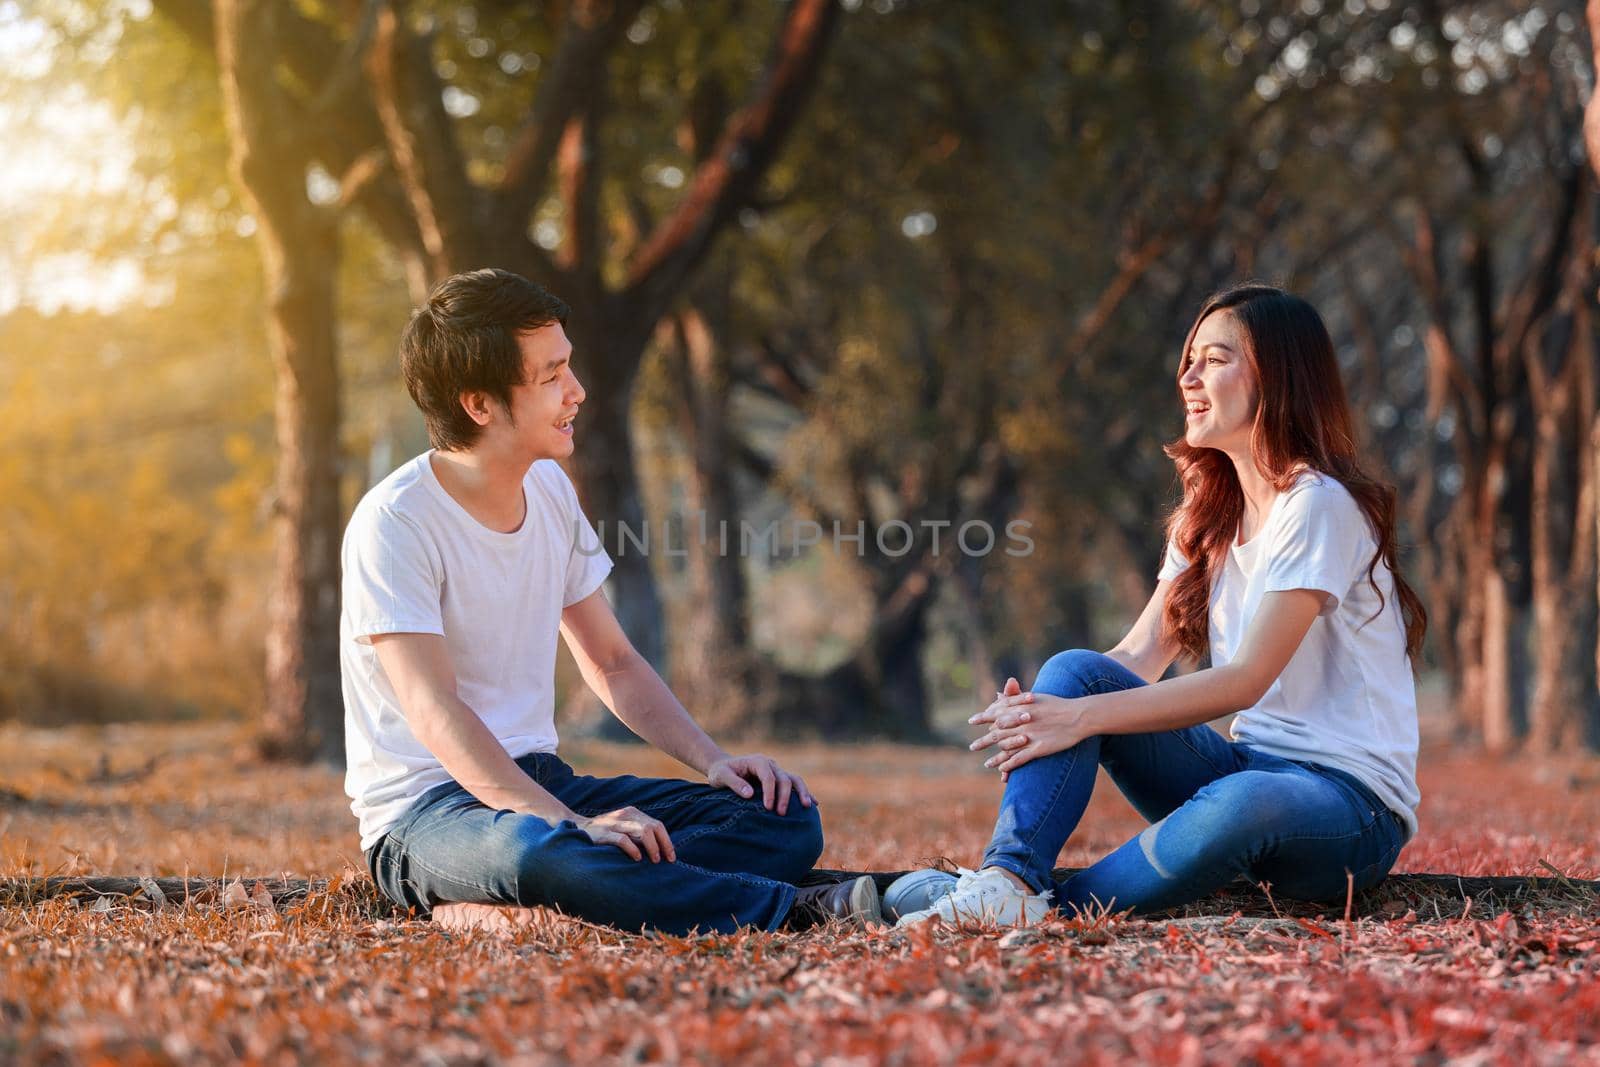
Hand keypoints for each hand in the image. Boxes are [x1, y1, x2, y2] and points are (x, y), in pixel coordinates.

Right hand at [574, 807, 675, 862]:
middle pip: (653, 827)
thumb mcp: (624, 827)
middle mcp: (626, 815)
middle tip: (666, 860)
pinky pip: (623, 840)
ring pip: (643, 831)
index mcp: (633, 813)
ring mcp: (615, 823)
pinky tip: (637, 858)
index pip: (657, 825)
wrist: (577, 827)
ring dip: (652, 847)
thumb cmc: (605, 833)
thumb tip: (660, 850)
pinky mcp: (604, 833)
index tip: (671, 857)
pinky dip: (633, 849)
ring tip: (654, 860)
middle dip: (663, 844)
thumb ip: (639, 834)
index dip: (667, 841)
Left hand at [707, 754, 813, 815]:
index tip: (768, 807)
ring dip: (802, 792)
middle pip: (784, 778)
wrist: (722, 768)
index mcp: (757, 761)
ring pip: (794, 779)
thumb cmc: (720, 772)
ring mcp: (776, 771)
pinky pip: (794, 784)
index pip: (769, 776)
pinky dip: (804, 793)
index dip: (770, 792)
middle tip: (781, 813)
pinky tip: (814, 803)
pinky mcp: (778, 779)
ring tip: (808, 807)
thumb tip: (751, 794)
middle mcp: (770, 764)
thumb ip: (734, 783)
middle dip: (785, 796)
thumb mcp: (721, 776)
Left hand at [969, 685, 1092, 774]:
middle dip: (983, 741)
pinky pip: (1019, 759)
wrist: (1078, 715)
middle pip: (996, 733)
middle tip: (972, 746)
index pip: (995, 712)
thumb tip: (999, 696)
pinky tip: (1002, 770)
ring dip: (995, 758)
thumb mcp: (1034, 698)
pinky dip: (1009, 765)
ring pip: (1006, 748)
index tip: (972, 721)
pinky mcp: (1038, 748)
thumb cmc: (1057, 705)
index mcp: (1019, 707)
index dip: (982, 717)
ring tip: (987, 764)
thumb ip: (1015, 698)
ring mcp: (1029, 736)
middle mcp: (1021, 722)